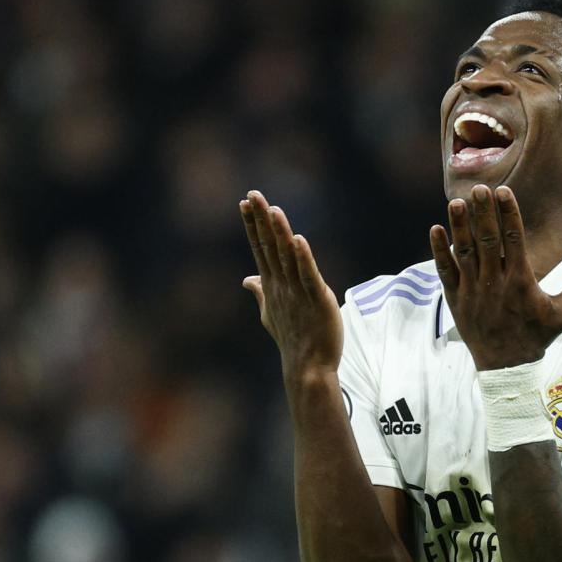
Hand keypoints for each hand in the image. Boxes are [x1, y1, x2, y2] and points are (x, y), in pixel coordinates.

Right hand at [240, 190, 342, 376]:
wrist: (308, 367)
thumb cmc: (292, 339)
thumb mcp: (271, 312)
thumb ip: (260, 292)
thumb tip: (247, 278)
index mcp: (272, 285)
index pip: (260, 248)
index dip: (252, 224)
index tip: (245, 202)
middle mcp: (281, 285)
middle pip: (269, 246)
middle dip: (260, 220)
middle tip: (252, 194)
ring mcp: (297, 292)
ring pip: (287, 257)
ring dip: (280, 233)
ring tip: (274, 210)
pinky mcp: (316, 299)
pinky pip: (308, 275)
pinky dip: (303, 258)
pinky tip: (298, 239)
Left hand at [428, 185, 561, 370]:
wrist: (506, 368)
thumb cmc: (536, 337)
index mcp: (521, 281)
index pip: (513, 239)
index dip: (508, 213)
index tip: (503, 192)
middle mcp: (495, 282)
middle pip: (488, 240)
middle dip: (483, 213)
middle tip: (479, 189)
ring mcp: (473, 290)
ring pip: (465, 252)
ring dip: (460, 226)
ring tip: (457, 202)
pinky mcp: (456, 299)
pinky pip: (446, 271)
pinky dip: (439, 250)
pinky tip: (435, 229)